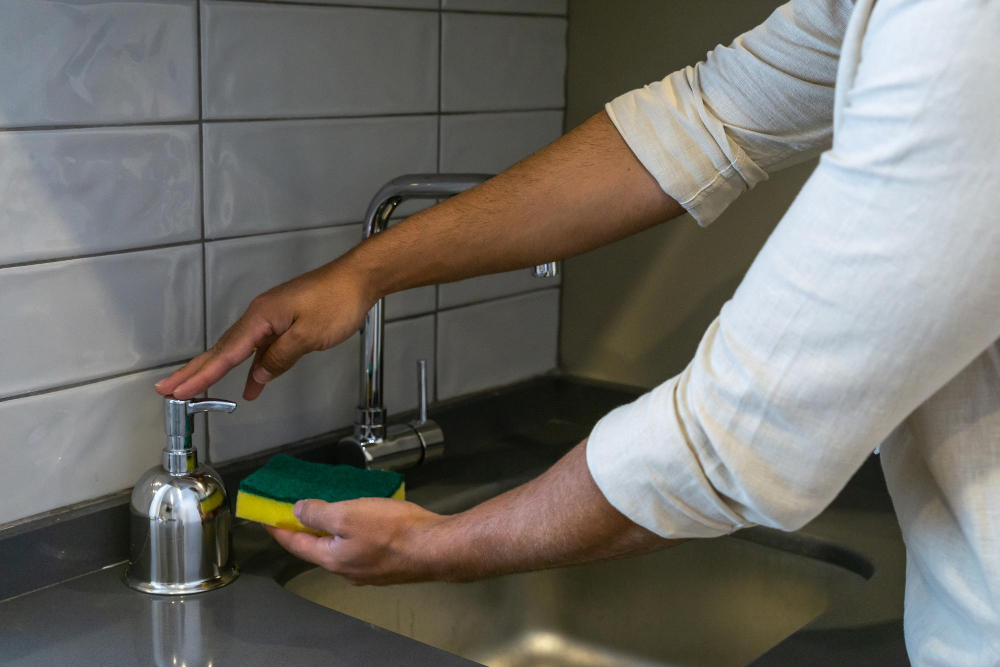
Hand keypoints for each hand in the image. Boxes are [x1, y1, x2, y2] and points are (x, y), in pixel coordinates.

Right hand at [155, 259, 374, 400]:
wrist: (358, 279)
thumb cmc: (337, 301)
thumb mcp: (308, 335)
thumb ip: (280, 358)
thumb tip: (257, 376)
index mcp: (260, 317)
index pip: (226, 353)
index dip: (202, 375)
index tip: (180, 391)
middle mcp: (259, 316)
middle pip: (221, 349)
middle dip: (194, 371)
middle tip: (168, 389)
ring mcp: (270, 318)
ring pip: (236, 348)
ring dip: (215, 368)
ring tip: (192, 387)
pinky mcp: (282, 322)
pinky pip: (257, 347)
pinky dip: (249, 365)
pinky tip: (250, 382)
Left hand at [265, 498, 449, 585]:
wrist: (437, 548)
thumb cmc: (392, 531)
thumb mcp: (348, 514)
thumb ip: (318, 512)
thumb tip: (297, 511)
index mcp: (332, 558)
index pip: (295, 544)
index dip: (279, 528)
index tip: (266, 517)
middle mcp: (347, 570)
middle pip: (318, 547)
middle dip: (306, 528)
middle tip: (298, 507)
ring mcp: (369, 571)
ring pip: (341, 547)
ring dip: (332, 530)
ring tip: (333, 508)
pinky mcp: (388, 565)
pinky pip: (362, 547)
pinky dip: (354, 532)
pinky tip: (365, 519)